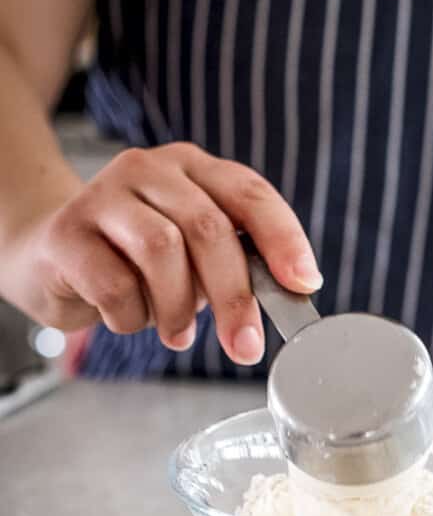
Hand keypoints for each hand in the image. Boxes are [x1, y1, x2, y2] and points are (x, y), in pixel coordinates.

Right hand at [3, 143, 321, 363]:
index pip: (251, 194)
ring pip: (162, 251)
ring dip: (177, 308)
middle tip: (245, 345)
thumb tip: (285, 296)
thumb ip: (233, 265)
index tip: (304, 283)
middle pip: (209, 228)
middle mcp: (150, 171)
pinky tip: (128, 317)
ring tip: (175, 331)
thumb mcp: (190, 256)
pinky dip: (132, 316)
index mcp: (193, 170)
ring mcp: (104, 196)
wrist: (44, 253)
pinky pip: (115, 283)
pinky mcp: (66, 232)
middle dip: (235, 296)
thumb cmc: (131, 259)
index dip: (284, 239)